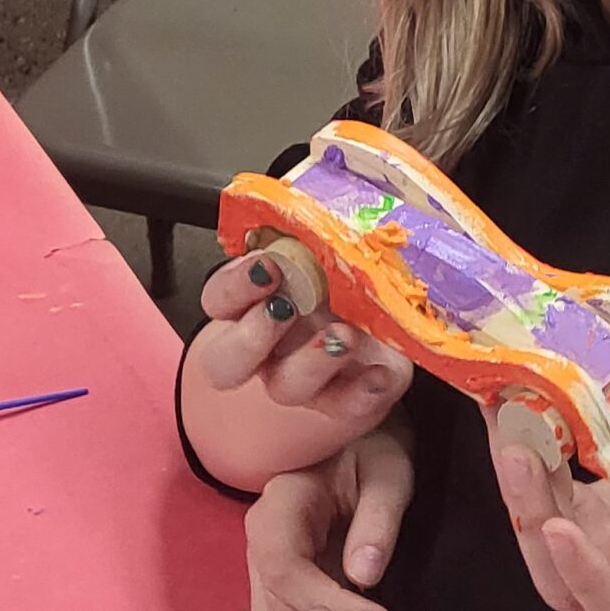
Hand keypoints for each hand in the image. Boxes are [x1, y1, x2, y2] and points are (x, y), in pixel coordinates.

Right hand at [188, 249, 410, 427]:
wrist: (391, 318)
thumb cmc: (346, 274)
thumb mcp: (326, 245)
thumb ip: (311, 230)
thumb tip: (314, 203)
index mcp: (253, 303)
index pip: (218, 299)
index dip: (234, 286)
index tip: (266, 265)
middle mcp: (267, 347)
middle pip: (227, 362)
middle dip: (251, 338)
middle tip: (285, 309)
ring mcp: (302, 379)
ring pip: (285, 388)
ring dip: (310, 364)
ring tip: (343, 336)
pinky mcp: (344, 398)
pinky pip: (343, 407)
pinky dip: (360, 393)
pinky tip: (378, 373)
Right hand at [243, 425, 413, 610]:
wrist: (363, 450)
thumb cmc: (375, 453)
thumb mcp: (389, 472)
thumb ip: (378, 519)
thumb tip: (362, 575)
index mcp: (278, 506)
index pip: (285, 570)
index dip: (330, 603)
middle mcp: (261, 542)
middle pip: (275, 607)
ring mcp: (268, 570)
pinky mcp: (286, 589)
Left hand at [487, 398, 609, 610]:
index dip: (588, 579)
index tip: (559, 528)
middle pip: (561, 580)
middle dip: (532, 511)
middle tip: (516, 448)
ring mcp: (590, 558)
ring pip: (537, 537)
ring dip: (515, 480)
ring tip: (503, 414)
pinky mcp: (568, 523)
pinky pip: (535, 499)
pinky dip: (519, 455)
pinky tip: (505, 407)